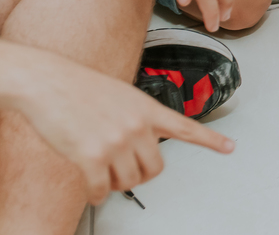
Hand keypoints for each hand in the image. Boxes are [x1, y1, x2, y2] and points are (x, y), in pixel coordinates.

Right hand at [16, 48, 234, 203]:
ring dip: (115, 184)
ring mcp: (116, 141)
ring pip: (130, 181)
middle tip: (124, 171)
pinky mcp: (92, 157)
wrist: (48, 82)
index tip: (230, 148)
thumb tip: (142, 143)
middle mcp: (137, 126)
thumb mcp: (122, 95)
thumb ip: (138, 117)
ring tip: (103, 172)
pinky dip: (96, 195)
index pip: (186, 127)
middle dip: (140, 175)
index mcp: (147, 109)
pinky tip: (92, 190)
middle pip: (155, 169)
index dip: (210, 140)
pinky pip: (101, 190)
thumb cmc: (80, 87)